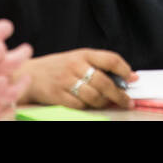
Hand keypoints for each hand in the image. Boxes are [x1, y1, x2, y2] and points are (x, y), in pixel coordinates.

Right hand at [19, 49, 135, 109]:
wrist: (29, 74)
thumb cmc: (59, 67)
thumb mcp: (78, 59)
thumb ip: (99, 66)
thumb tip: (127, 78)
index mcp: (84, 54)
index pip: (110, 59)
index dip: (125, 70)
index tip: (133, 79)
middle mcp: (75, 66)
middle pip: (104, 82)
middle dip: (119, 94)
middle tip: (128, 101)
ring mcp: (65, 81)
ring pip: (93, 96)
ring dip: (105, 103)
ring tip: (109, 104)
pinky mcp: (57, 95)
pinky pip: (79, 105)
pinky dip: (88, 108)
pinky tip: (91, 106)